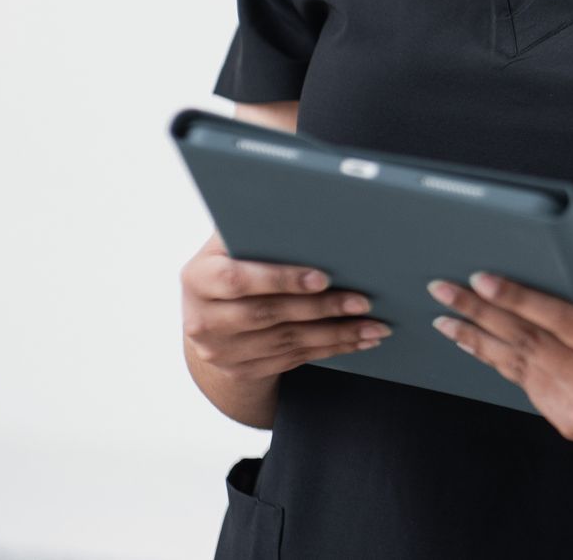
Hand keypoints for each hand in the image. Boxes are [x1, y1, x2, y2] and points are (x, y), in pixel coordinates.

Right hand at [180, 230, 391, 381]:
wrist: (210, 315)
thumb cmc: (232, 262)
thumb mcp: (231, 242)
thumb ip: (255, 229)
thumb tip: (302, 203)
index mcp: (199, 277)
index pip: (237, 280)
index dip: (280, 279)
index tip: (323, 278)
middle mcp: (203, 319)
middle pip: (268, 314)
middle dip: (322, 308)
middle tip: (363, 301)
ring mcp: (220, 350)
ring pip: (286, 342)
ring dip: (336, 334)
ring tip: (373, 326)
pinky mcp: (241, 369)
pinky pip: (292, 360)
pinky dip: (330, 349)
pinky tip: (358, 340)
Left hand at [427, 267, 572, 458]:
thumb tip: (553, 268)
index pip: (558, 318)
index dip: (517, 297)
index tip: (482, 278)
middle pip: (525, 341)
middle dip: (479, 312)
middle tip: (444, 290)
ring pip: (517, 367)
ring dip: (477, 340)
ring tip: (446, 319)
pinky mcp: (568, 424)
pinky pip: (528, 386)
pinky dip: (502, 362)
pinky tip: (480, 344)